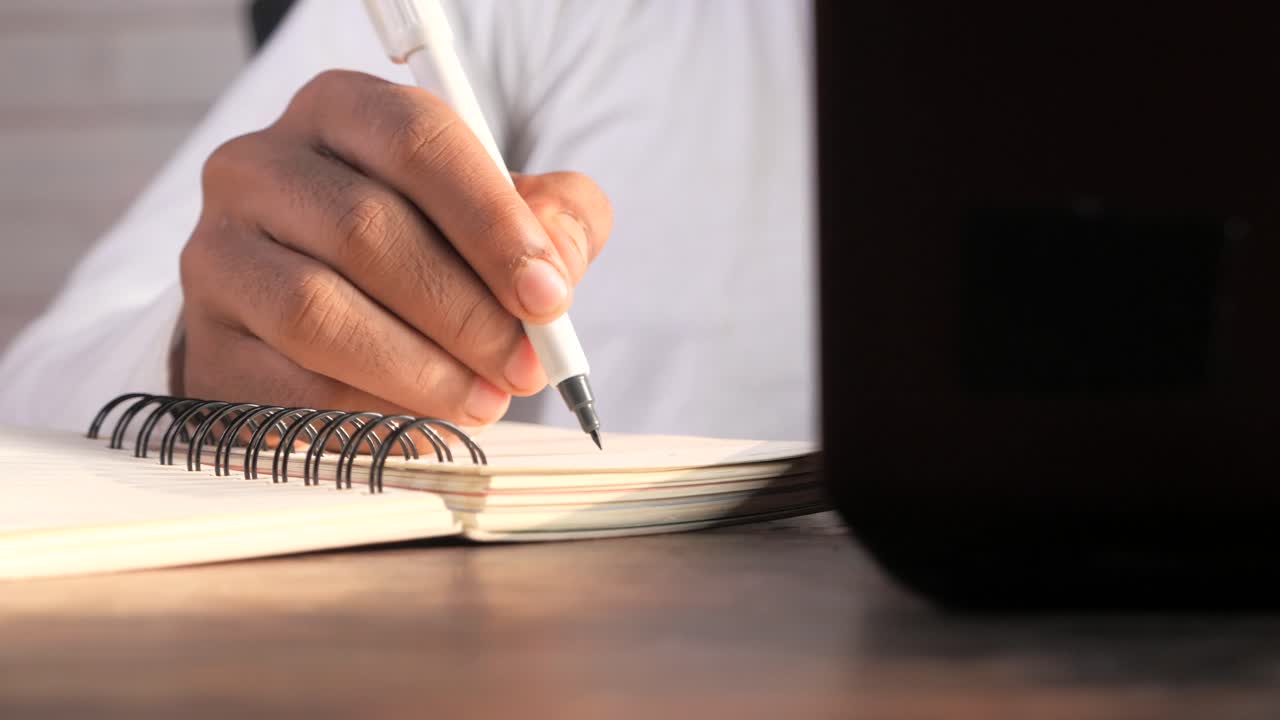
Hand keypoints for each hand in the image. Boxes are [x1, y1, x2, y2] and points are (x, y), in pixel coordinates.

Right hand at [176, 70, 611, 426]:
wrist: (320, 317)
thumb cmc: (424, 250)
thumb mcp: (500, 216)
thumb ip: (553, 219)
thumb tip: (553, 264)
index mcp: (341, 111)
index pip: (416, 139)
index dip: (490, 222)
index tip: (547, 296)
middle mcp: (259, 166)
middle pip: (364, 228)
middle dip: (464, 311)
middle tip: (524, 367)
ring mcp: (217, 252)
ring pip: (316, 312)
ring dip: (417, 370)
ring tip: (482, 401)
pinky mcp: (205, 341)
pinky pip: (287, 385)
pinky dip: (368, 415)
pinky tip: (423, 427)